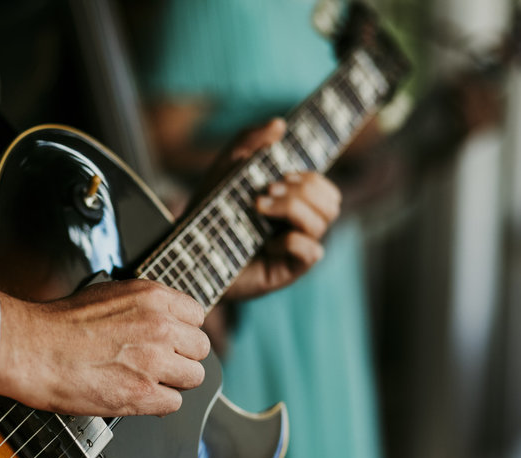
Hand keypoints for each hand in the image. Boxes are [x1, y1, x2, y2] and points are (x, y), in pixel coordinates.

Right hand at [0, 280, 209, 416]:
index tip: (171, 340)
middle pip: (200, 349)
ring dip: (173, 382)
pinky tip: (135, 396)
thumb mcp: (109, 293)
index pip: (196, 316)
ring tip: (146, 381)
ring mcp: (154, 361)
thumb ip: (143, 306)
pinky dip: (157, 404)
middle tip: (158, 364)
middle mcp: (160, 326)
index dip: (183, 331)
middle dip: (181, 358)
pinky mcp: (143, 393)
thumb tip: (163, 320)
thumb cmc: (59, 324)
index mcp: (153, 297)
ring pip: (193, 377)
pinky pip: (174, 404)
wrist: (32, 349)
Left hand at [219, 118, 341, 300]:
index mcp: (293, 203)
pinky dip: (290, 241)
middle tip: (265, 192)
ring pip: (322, 223)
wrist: (188, 248)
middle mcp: (299, 227)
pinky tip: (264, 245)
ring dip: (292, 209)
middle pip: (332, 203)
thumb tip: (279, 124)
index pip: (325, 189)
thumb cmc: (208, 211)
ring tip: (258, 209)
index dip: (311, 178)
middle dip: (301, 191)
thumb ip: (249, 141)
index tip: (281, 175)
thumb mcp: (226, 168)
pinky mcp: (287, 271)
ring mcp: (295, 250)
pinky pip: (312, 252)